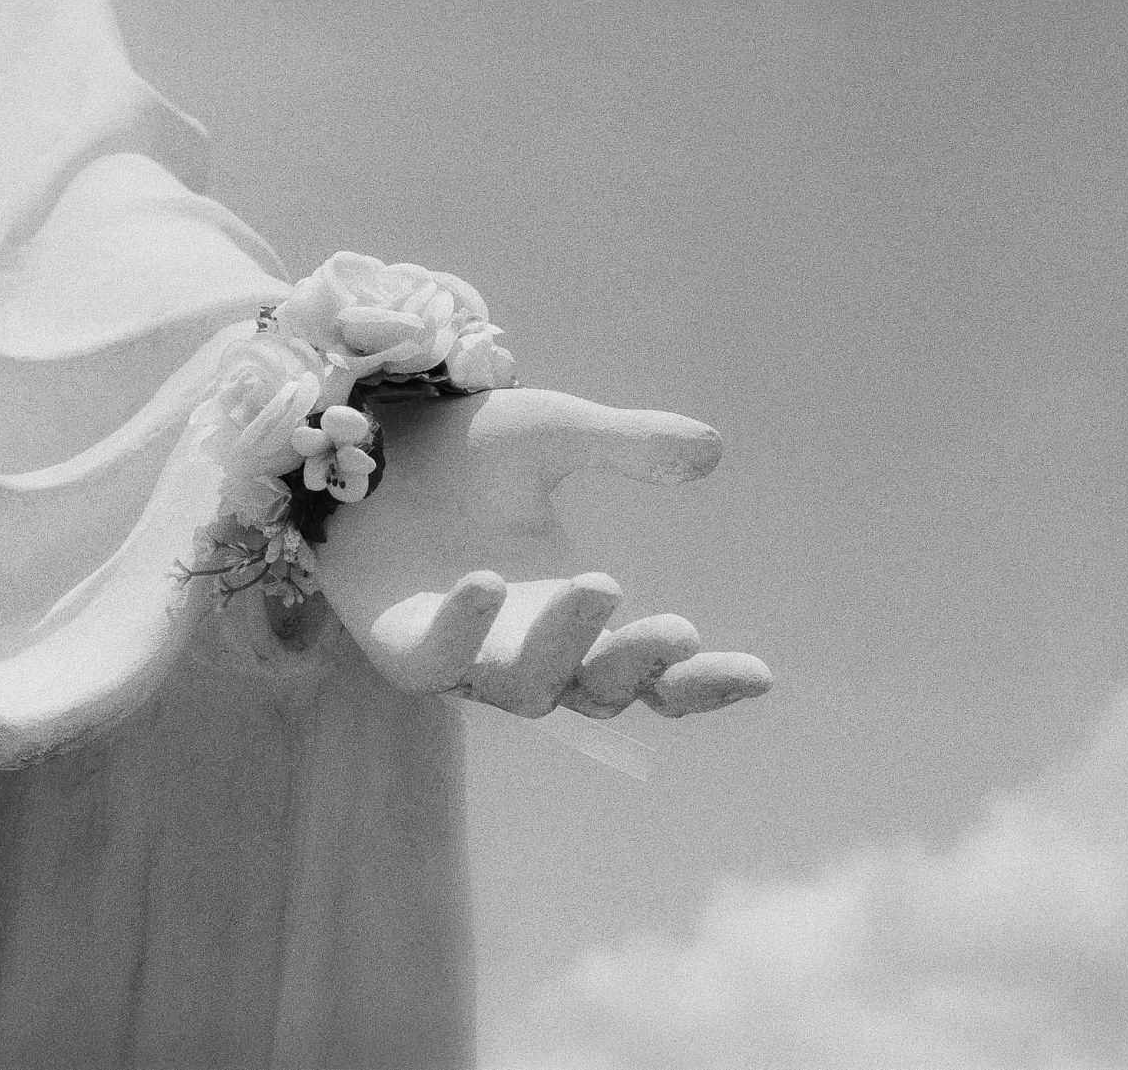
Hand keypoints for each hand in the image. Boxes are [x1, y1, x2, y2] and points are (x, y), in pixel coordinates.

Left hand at [316, 388, 771, 720]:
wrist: (367, 441)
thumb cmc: (466, 451)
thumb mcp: (555, 435)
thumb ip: (626, 444)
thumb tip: (712, 449)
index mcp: (577, 609)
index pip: (651, 671)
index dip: (702, 683)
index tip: (760, 673)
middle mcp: (527, 646)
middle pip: (598, 691)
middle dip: (638, 664)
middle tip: (676, 629)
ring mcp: (464, 655)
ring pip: (527, 688)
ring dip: (564, 646)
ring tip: (596, 584)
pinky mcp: (402, 646)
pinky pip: (436, 664)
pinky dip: (463, 632)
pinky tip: (486, 584)